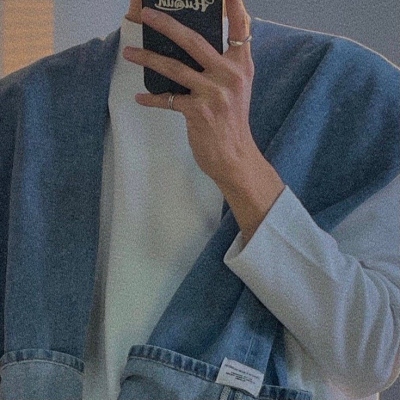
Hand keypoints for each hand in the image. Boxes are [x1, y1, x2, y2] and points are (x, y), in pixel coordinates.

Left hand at [123, 0, 283, 242]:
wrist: (236, 157)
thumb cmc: (233, 123)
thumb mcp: (237, 89)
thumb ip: (223, 66)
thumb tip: (194, 49)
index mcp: (241, 66)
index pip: (240, 27)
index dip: (232, 5)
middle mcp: (230, 75)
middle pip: (193, 40)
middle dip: (165, 23)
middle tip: (143, 14)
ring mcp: (213, 93)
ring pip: (174, 67)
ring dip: (147, 58)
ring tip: (129, 52)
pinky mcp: (198, 112)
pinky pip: (167, 100)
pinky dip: (152, 99)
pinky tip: (140, 97)